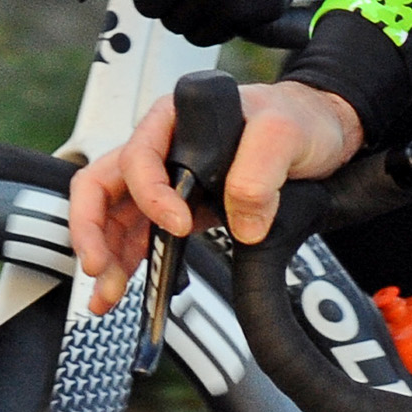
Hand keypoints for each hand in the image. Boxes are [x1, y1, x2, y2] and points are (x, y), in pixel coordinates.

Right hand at [70, 77, 365, 312]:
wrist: (319, 133)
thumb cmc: (293, 117)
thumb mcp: (283, 133)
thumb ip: (259, 173)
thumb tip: (243, 223)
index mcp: (171, 121)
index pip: (136, 158)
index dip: (151, 195)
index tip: (178, 224)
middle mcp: (158, 150)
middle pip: (101, 188)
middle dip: (93, 231)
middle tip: (99, 267)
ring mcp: (165, 181)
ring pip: (112, 217)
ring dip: (105, 255)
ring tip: (107, 294)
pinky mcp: (179, 206)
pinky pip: (138, 234)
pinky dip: (127, 262)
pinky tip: (125, 286)